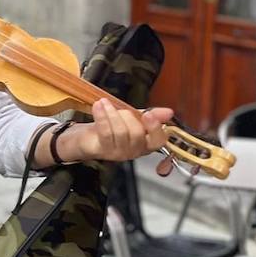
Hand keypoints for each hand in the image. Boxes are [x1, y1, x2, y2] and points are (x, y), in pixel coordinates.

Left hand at [58, 101, 172, 163]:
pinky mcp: (103, 150)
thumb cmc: (111, 128)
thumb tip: (169, 112)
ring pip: (121, 132)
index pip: (158, 140)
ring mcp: (118, 153)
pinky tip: (98, 106)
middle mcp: (134, 151)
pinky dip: (102, 116)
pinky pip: (105, 132)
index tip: (149, 113)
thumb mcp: (133, 118)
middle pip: (137, 133)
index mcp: (145, 144)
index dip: (155, 127)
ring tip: (104, 103)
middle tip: (119, 108)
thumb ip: (151, 115)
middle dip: (128, 115)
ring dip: (112, 113)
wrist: (86, 137)